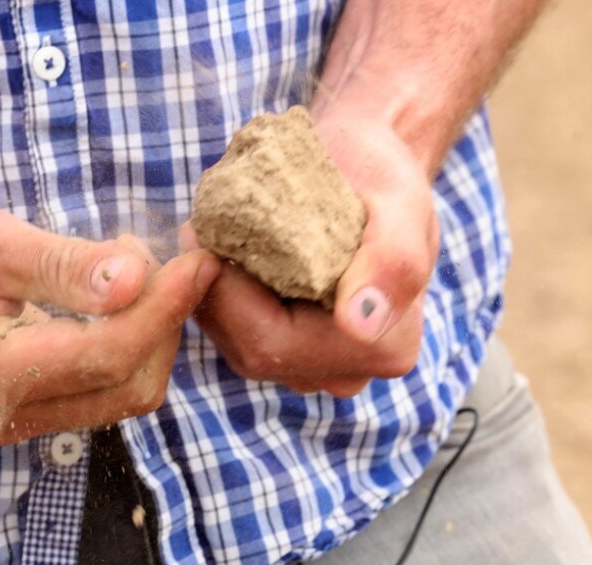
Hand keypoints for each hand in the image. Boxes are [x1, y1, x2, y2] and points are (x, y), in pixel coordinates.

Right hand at [0, 196, 219, 445]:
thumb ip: (62, 266)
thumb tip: (141, 279)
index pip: (111, 354)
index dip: (167, 307)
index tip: (201, 258)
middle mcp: (4, 417)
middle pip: (128, 387)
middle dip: (165, 325)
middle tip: (177, 259)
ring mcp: (11, 423)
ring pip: (118, 396)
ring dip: (148, 339)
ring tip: (150, 272)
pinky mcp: (17, 412)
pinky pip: (94, 393)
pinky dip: (122, 349)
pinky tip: (119, 300)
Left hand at [188, 114, 438, 396]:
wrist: (369, 165)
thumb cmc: (381, 174)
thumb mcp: (399, 202)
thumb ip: (392, 262)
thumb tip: (361, 325)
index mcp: (384, 347)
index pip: (272, 342)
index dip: (225, 294)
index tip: (200, 233)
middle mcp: (349, 372)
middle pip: (250, 350)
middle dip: (214, 292)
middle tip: (192, 231)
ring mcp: (316, 368)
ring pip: (239, 345)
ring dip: (214, 294)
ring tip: (205, 237)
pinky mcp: (290, 353)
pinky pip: (239, 336)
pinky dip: (222, 296)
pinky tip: (219, 254)